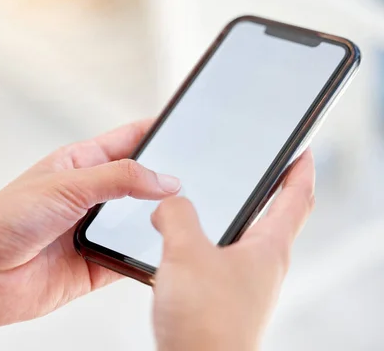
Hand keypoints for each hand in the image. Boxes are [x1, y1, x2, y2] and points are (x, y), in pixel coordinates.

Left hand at [0, 120, 181, 333]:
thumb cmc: (1, 220)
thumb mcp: (65, 186)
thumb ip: (117, 179)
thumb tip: (165, 178)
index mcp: (79, 164)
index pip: (128, 141)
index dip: (156, 132)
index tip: (186, 126)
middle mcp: (89, 196)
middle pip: (140, 182)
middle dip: (168, 180)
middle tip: (203, 177)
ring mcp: (94, 231)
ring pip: (141, 222)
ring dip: (160, 221)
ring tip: (189, 216)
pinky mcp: (96, 265)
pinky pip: (131, 259)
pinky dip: (149, 257)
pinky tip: (164, 253)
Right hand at [152, 151, 314, 350]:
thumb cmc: (206, 322)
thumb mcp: (186, 251)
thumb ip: (176, 215)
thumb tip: (168, 203)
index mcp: (268, 248)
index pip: (296, 197)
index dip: (300, 168)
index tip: (301, 148)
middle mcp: (261, 266)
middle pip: (271, 217)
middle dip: (264, 189)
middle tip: (251, 168)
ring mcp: (242, 284)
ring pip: (239, 239)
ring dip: (227, 217)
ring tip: (203, 201)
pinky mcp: (220, 299)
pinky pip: (215, 260)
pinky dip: (201, 243)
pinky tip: (176, 244)